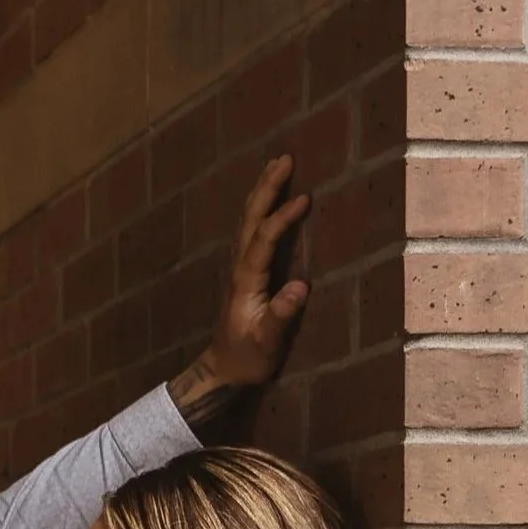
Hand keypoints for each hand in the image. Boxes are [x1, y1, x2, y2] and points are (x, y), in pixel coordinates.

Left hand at [171, 155, 312, 423]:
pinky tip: (269, 199)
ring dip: (261, 193)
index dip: (282, 219)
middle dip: (266, 189)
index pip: (264, 240)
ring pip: (248, 222)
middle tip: (284, 158)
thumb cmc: (247, 358)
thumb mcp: (267, 342)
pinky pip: (252, 232)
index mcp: (246, 280)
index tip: (305, 199)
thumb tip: (300, 286)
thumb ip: (280, 316)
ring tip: (277, 165)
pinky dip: (260, 210)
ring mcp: (240, 268)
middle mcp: (240, 268)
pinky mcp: (245, 273)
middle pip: (250, 220)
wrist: (222, 369)